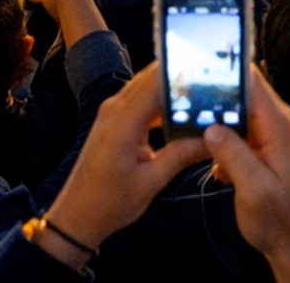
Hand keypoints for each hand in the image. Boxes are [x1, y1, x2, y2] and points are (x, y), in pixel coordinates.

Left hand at [42, 64, 210, 250]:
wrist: (76, 217)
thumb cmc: (109, 203)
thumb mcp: (150, 183)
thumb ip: (181, 155)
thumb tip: (212, 140)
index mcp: (122, 121)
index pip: (156, 81)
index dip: (183, 72)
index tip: (210, 73)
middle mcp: (115, 108)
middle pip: (152, 77)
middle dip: (181, 76)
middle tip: (213, 84)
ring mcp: (112, 112)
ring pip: (146, 86)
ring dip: (171, 88)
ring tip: (202, 96)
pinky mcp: (113, 119)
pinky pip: (140, 99)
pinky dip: (160, 101)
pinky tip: (179, 112)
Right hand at [205, 67, 289, 282]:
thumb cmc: (277, 218)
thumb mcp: (254, 190)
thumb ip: (234, 155)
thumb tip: (210, 127)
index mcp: (279, 124)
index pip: (251, 81)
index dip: (224, 73)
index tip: (194, 73)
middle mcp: (278, 120)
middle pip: (243, 91)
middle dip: (214, 96)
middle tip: (184, 103)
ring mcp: (273, 131)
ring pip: (239, 110)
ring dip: (217, 120)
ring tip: (192, 129)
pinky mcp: (266, 144)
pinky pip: (241, 128)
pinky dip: (224, 138)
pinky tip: (214, 161)